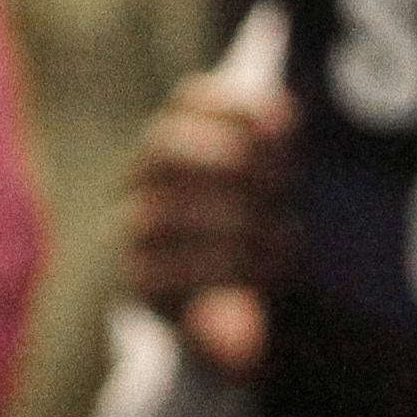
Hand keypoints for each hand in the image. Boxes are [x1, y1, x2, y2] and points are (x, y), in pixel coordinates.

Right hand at [123, 66, 299, 379]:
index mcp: (173, 142)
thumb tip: (283, 112)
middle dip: (230, 158)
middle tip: (285, 183)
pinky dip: (222, 270)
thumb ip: (273, 147)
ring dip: (235, 223)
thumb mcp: (270, 188)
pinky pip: (165, 273)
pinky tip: (264, 270)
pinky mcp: (138, 283)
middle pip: (162, 145)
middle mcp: (140, 179)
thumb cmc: (252, 232)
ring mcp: (130, 230)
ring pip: (162, 213)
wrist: (223, 315)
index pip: (187, 100)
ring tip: (284, 238)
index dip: (235, 105)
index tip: (287, 121)